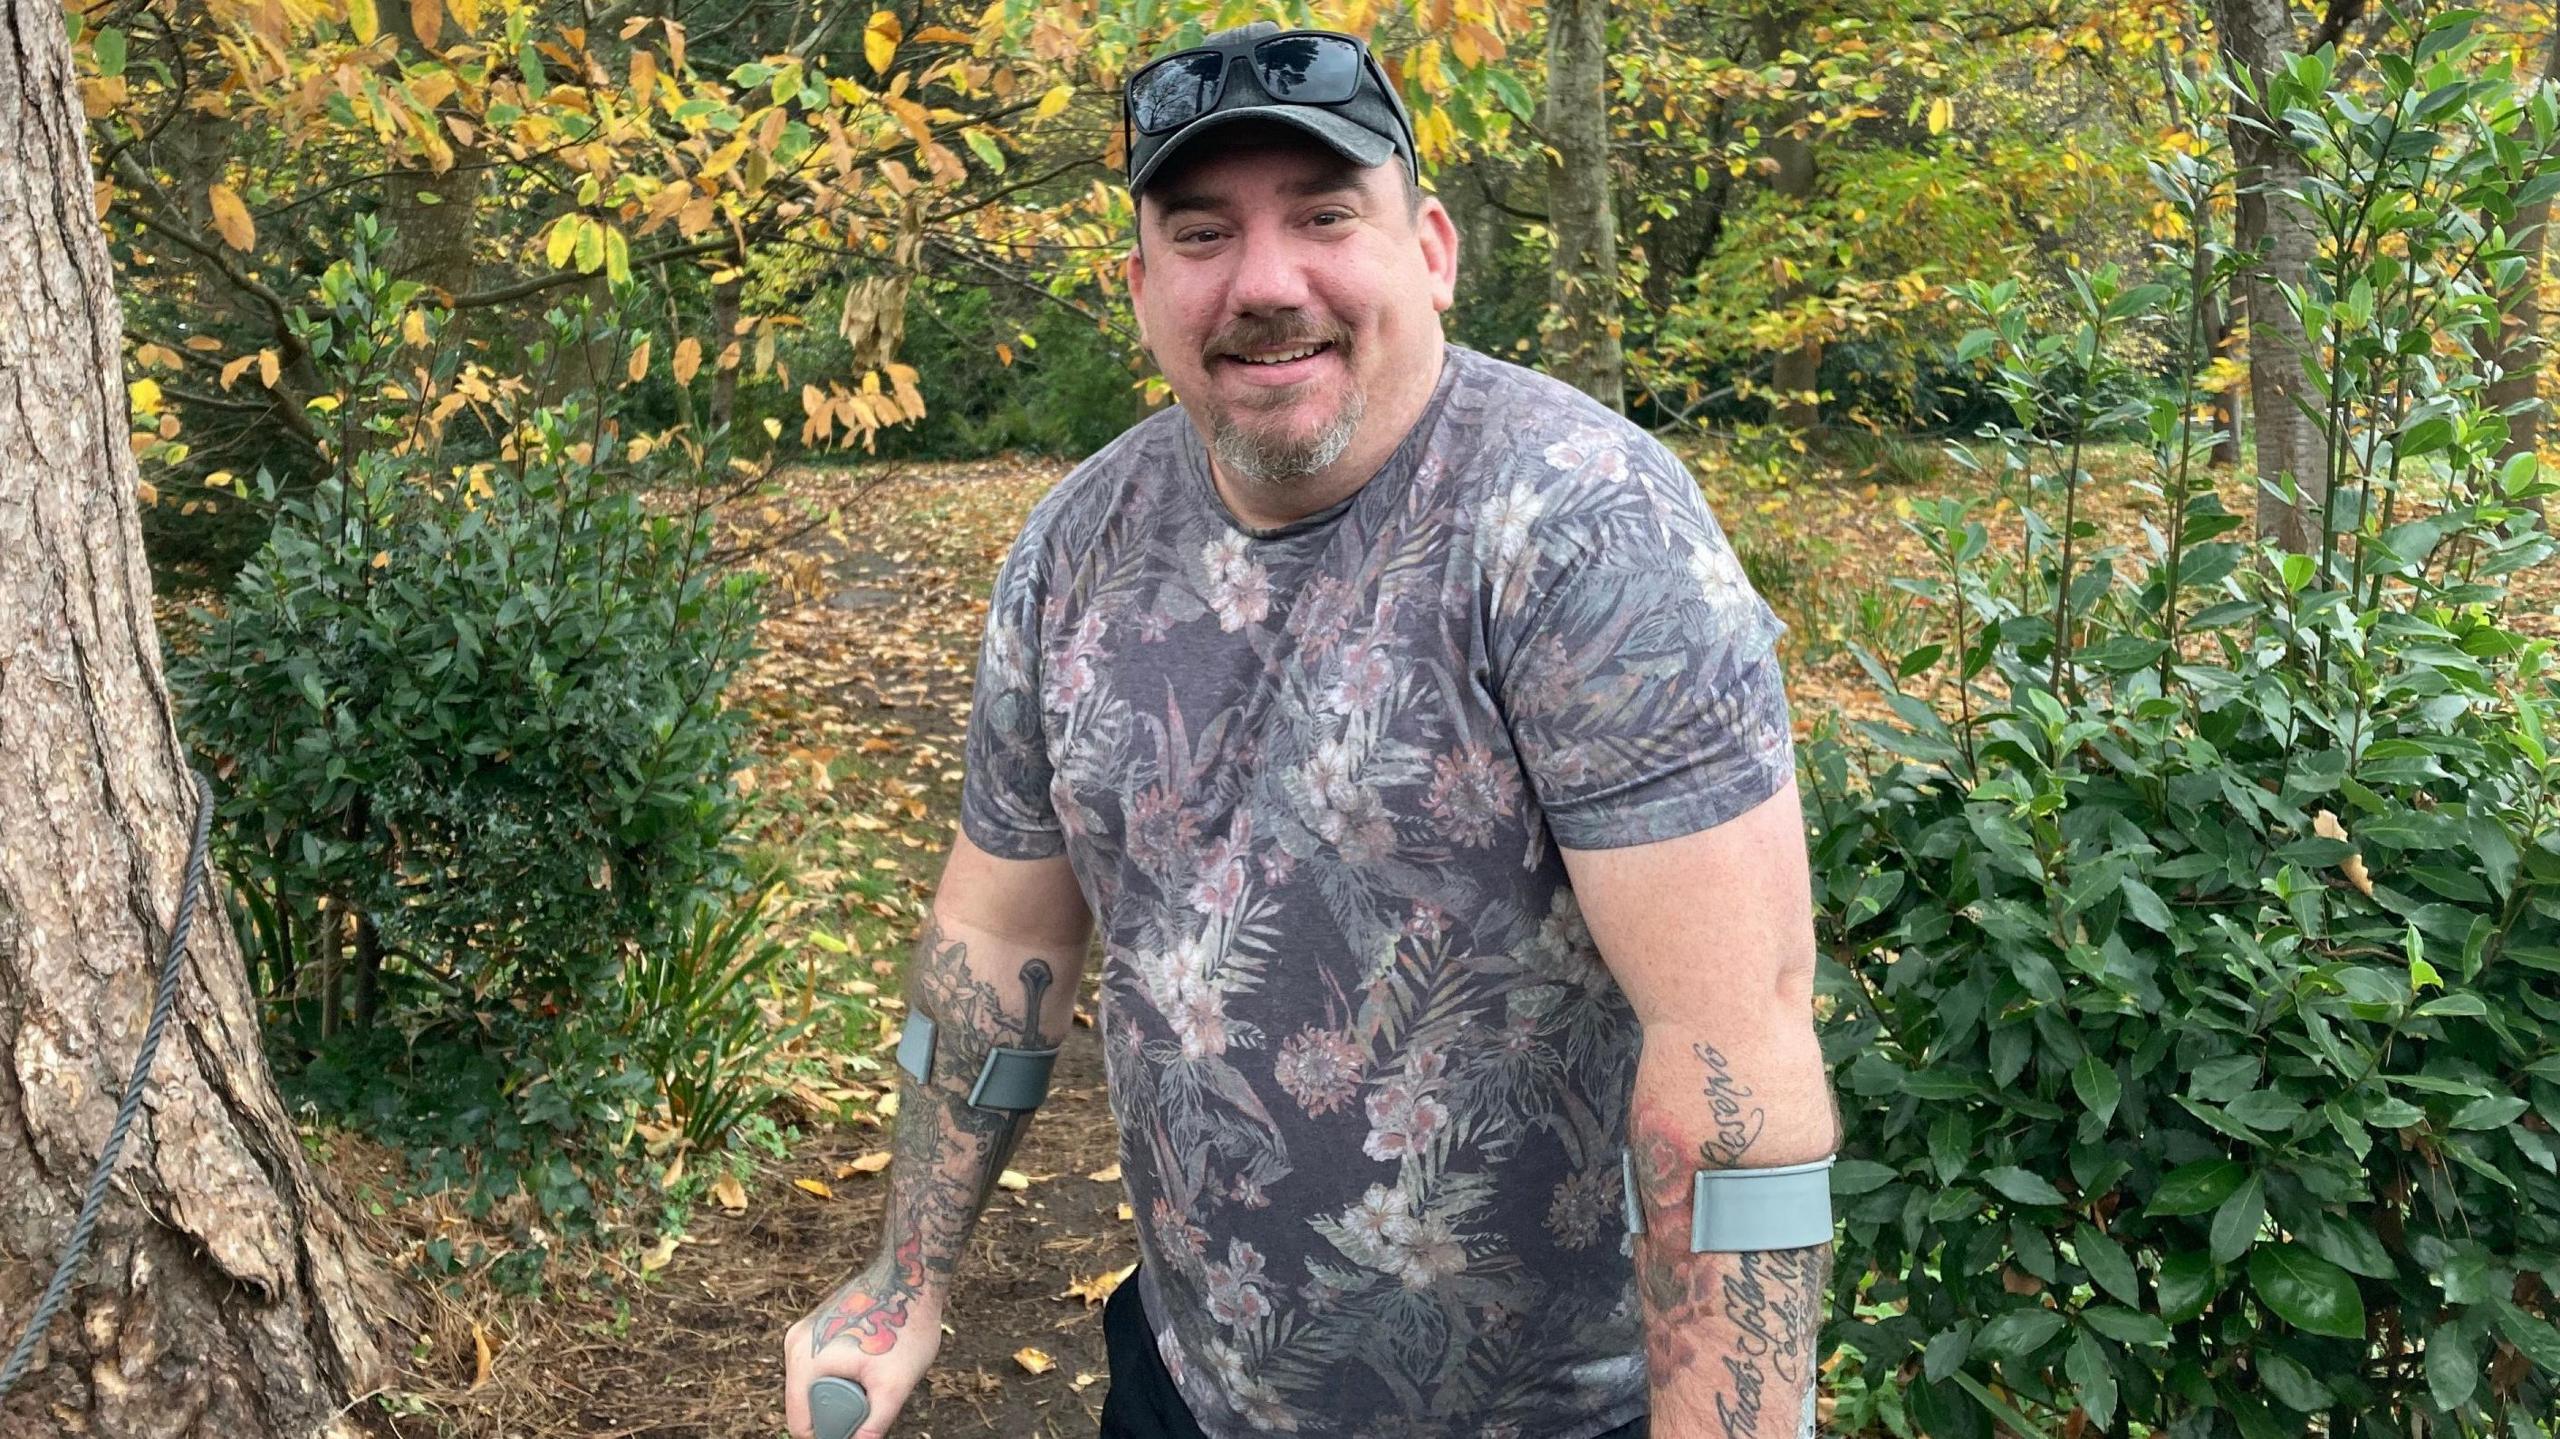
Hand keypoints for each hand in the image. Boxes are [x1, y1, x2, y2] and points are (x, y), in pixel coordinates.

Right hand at [783, 1243, 942, 1438]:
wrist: (913, 1274)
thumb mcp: (895, 1385)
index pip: (801, 1423)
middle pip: (808, 1403)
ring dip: (843, 1391)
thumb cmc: (906, 1325)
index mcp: (803, 1361)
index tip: (858, 1428)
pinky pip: (822, 1365)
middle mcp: (794, 1344)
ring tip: (876, 1375)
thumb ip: (874, 1424)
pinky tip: (871, 1361)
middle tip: (875, 1397)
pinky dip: (843, 1372)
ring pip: (816, 1385)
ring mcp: (804, 1332)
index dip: (829, 1435)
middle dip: (840, 1410)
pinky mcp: (817, 1325)